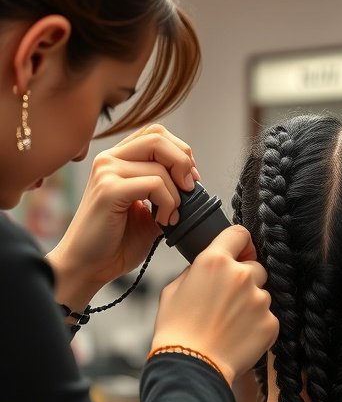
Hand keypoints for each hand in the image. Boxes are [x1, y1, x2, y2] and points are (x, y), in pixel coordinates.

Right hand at [47, 125, 198, 307]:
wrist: (88, 266)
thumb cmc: (115, 243)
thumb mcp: (149, 213)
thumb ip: (166, 193)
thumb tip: (193, 184)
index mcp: (118, 160)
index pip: (156, 134)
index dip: (180, 152)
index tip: (190, 180)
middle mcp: (109, 159)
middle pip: (159, 138)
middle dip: (184, 163)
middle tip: (189, 192)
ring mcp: (107, 172)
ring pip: (161, 165)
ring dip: (177, 194)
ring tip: (170, 218)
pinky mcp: (109, 189)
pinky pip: (154, 183)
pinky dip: (168, 203)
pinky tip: (162, 221)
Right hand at [150, 225, 278, 385]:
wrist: (192, 367)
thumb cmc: (177, 330)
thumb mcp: (173, 289)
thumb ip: (196, 271)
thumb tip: (206, 267)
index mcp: (215, 261)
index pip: (239, 234)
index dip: (239, 243)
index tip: (239, 252)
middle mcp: (241, 275)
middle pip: (255, 266)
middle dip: (244, 279)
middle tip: (227, 300)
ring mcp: (259, 299)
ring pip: (261, 293)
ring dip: (250, 303)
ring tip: (229, 323)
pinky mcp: (270, 322)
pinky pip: (267, 317)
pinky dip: (257, 325)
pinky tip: (238, 336)